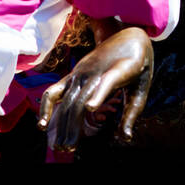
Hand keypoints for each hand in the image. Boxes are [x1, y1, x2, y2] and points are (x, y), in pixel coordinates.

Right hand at [38, 27, 153, 152]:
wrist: (127, 35)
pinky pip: (55, 90)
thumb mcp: (142, 86)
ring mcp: (81, 72)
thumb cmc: (137, 64)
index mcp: (120, 70)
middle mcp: (95, 71)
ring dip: (60, 123)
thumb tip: (124, 138)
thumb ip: (132, 112)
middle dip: (72, 126)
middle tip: (68, 149)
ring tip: (59, 146)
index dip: (99, 93)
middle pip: (80, 99)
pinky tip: (41, 124)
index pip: (108, 81)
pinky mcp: (73, 74)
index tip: (90, 108)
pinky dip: (46, 106)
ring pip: (67, 99)